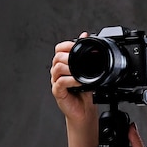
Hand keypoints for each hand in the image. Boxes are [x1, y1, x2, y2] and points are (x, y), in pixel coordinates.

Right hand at [50, 32, 98, 146]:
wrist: (84, 110)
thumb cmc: (85, 92)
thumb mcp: (89, 71)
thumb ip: (86, 55)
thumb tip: (86, 36)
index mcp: (64, 64)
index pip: (59, 49)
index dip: (67, 45)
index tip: (77, 45)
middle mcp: (58, 72)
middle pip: (57, 57)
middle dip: (69, 56)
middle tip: (80, 59)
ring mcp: (57, 81)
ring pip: (58, 68)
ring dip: (70, 68)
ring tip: (80, 72)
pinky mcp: (58, 92)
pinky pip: (61, 82)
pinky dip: (71, 80)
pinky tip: (79, 82)